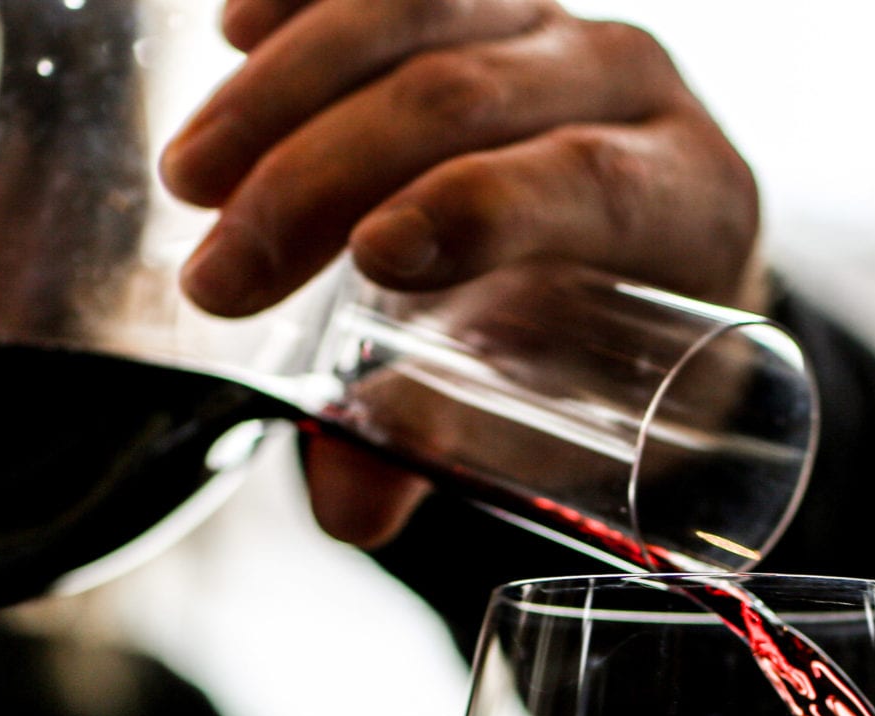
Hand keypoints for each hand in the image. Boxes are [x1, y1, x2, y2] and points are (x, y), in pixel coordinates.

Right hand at [161, 0, 764, 545]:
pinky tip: (233, 33)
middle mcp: (628, 83)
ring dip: (287, 90)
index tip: (367, 260)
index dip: (476, 208)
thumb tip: (349, 507)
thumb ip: (449, 443)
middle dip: (326, 177)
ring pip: (418, 12)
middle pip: (470, 98)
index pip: (581, 179)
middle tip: (219, 271)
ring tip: (191, 177)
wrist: (637, 258)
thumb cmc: (592, 348)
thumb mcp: (548, 406)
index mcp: (683, 197)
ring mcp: (551, 18)